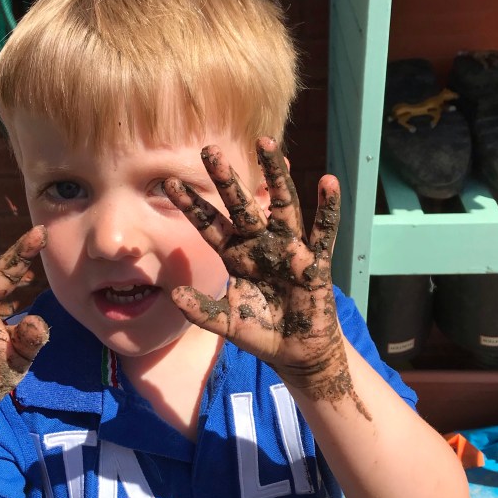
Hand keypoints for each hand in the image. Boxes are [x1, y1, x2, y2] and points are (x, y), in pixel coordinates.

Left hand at [164, 138, 367, 413]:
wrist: (296, 353)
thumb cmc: (262, 332)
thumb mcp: (227, 324)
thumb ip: (202, 311)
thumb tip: (174, 295)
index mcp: (236, 256)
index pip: (209, 225)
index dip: (191, 205)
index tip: (168, 182)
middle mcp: (261, 245)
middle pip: (241, 206)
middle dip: (226, 180)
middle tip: (209, 151)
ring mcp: (289, 249)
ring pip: (282, 205)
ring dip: (276, 175)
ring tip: (268, 145)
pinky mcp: (316, 262)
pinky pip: (323, 231)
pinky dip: (327, 207)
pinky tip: (328, 182)